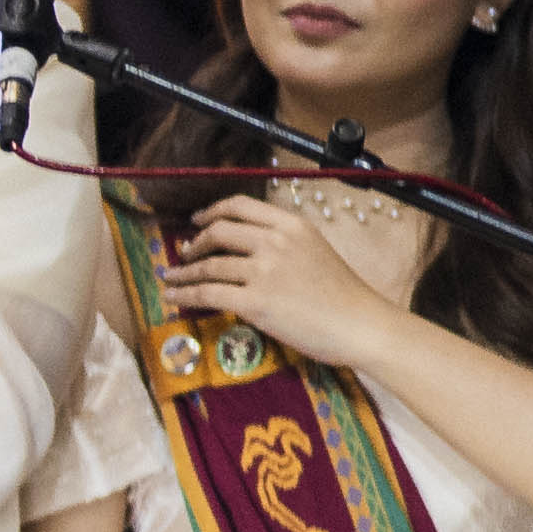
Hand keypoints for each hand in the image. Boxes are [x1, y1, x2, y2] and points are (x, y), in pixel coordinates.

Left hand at [157, 196, 394, 372]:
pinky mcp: (255, 302)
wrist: (362, 325)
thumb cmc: (345, 295)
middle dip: (195, 243)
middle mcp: (275, 241)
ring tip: (170, 277)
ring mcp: (263, 271)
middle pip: (219, 232)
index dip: (212, 211)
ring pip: (208, 265)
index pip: (241, 206)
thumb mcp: (316, 251)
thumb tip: (248, 247)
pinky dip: (184, 294)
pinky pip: (207, 294)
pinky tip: (173, 297)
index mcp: (292, 225)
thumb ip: (284, 243)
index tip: (198, 221)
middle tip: (184, 253)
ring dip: (183, 272)